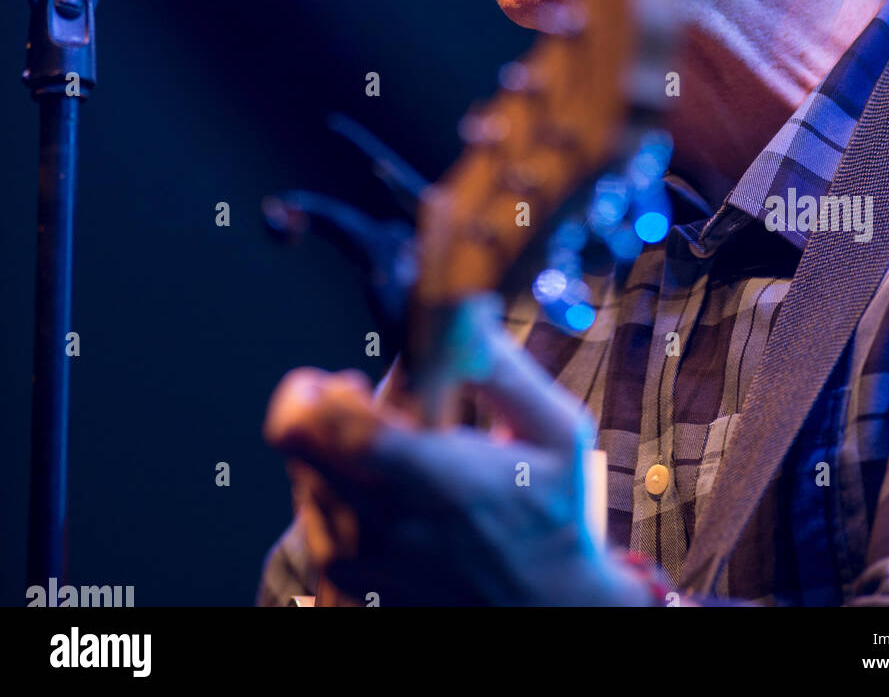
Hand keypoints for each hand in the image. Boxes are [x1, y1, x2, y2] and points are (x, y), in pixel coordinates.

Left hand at [263, 309, 649, 606]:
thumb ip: (502, 367)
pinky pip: (316, 524)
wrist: (546, 612)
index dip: (318, 392)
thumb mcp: (557, 431)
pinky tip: (399, 510)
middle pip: (299, 446)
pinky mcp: (345, 591)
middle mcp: (382, 526)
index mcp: (433, 478)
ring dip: (343, 461)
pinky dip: (345, 505)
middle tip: (385, 416)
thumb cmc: (554, 514)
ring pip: (306, 481)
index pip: (318, 427)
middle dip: (331, 414)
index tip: (350, 382)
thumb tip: (460, 308)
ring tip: (406, 469)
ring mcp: (358, 566)